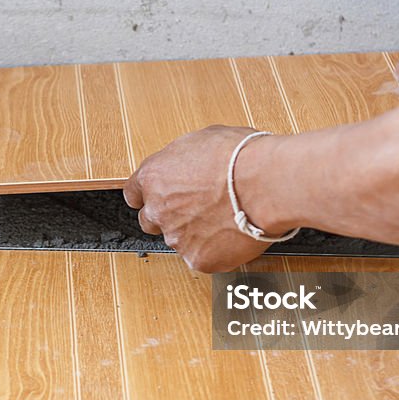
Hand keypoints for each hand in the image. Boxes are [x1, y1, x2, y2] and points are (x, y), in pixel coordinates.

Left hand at [123, 125, 279, 272]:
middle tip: (196, 210)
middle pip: (150, 221)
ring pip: (179, 240)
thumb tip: (192, 164)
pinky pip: (203, 257)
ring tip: (224, 219)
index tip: (158, 197)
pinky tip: (232, 234)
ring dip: (195, 233)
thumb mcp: (203, 139)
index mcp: (154, 176)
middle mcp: (158, 209)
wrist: (264, 184)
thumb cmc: (240, 157)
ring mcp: (177, 238)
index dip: (149, 196)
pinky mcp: (198, 259)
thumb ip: (185, 159)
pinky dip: (216, 250)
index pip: (134, 193)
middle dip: (169, 217)